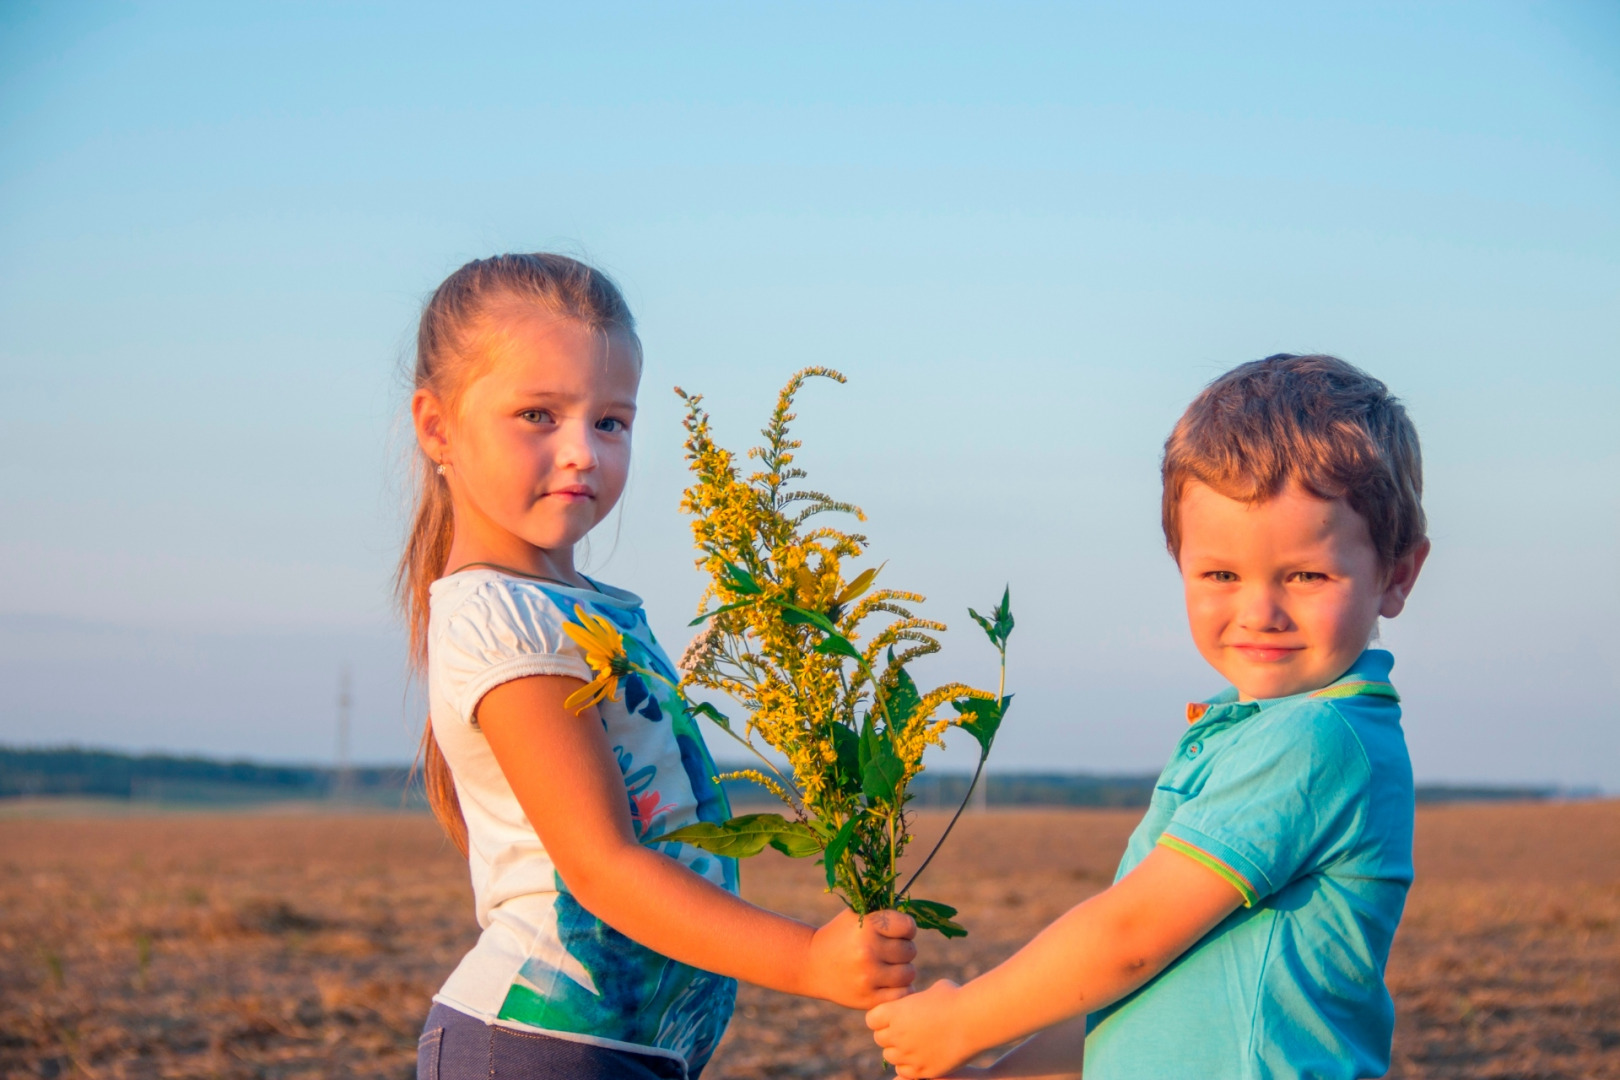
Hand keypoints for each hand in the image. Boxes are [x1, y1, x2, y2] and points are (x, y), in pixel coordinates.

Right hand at [801, 908, 916, 1008]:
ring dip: (903, 970)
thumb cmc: (841, 936)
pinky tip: (889, 982)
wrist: (811, 964)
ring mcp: (868, 977)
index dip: (906, 929)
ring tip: (888, 966)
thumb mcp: (858, 916)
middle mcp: (868, 951)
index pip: (909, 926)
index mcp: (867, 926)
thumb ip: (886, 916)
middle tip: (889, 951)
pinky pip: (902, 994)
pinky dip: (900, 989)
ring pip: (909, 973)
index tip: (896, 932)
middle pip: (910, 950)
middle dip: (903, 949)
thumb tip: (921, 919)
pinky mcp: (868, 998)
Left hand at [867, 978, 973, 1078]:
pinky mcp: (922, 1070)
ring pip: (890, 1057)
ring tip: (915, 1043)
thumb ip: (917, 1000)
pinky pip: (905, 1071)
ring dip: (899, 1051)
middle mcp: (896, 1034)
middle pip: (879, 1039)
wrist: (974, 1020)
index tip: (894, 1015)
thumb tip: (918, 1003)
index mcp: (894, 1012)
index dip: (882, 1017)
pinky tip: (922, 1055)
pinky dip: (910, 1065)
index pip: (871, 1019)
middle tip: (906, 1030)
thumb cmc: (956, 998)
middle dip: (890, 1034)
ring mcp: (908, 1054)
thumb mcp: (932, 990)